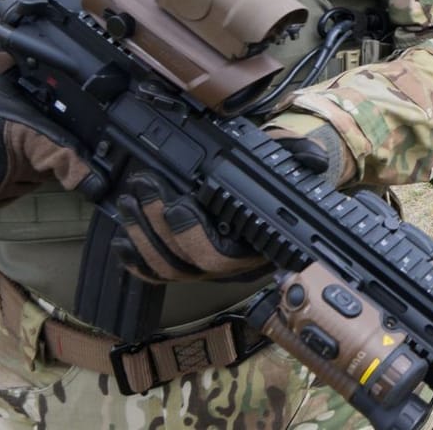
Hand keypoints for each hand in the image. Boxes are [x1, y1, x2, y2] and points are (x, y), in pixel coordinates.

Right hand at [0, 55, 93, 218]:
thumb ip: (34, 82)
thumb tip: (71, 80)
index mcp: (12, 130)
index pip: (59, 157)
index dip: (79, 170)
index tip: (96, 182)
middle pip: (39, 174)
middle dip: (32, 158)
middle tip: (1, 134)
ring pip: (16, 189)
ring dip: (10, 175)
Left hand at [108, 113, 353, 282]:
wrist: (272, 203)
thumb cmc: (280, 185)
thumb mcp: (291, 163)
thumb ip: (300, 156)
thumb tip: (312, 158)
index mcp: (254, 245)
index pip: (220, 253)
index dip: (192, 232)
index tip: (176, 201)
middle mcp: (228, 265)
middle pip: (186, 262)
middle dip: (158, 227)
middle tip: (144, 188)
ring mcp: (205, 269)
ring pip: (167, 269)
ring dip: (142, 236)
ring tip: (129, 201)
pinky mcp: (187, 266)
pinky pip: (156, 276)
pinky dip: (135, 261)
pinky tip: (121, 240)